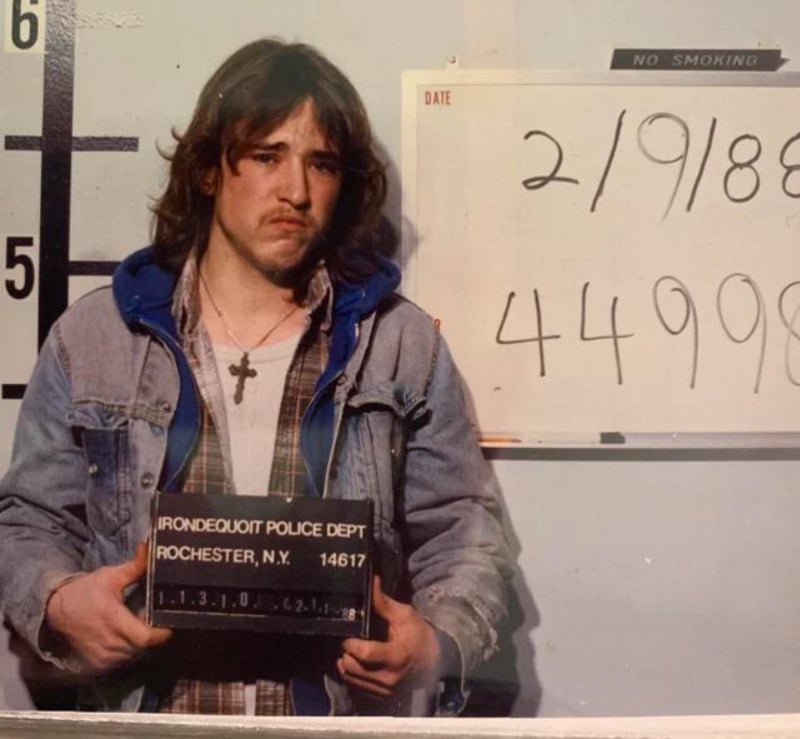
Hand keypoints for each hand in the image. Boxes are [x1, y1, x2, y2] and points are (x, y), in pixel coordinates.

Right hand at [45, 542, 171, 672]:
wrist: (55, 611)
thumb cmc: (85, 591)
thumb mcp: (111, 577)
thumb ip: (135, 566)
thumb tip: (149, 548)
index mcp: (114, 621)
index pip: (146, 638)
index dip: (161, 633)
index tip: (168, 623)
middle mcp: (109, 643)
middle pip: (143, 647)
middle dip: (151, 634)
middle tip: (152, 619)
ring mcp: (103, 656)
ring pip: (133, 655)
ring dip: (139, 642)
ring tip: (138, 625)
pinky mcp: (98, 663)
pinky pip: (121, 661)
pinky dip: (127, 650)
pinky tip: (125, 635)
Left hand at [337, 576, 440, 696]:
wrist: (434, 662)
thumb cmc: (419, 635)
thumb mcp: (404, 615)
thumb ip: (383, 602)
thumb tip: (371, 582)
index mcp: (396, 656)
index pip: (364, 654)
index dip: (351, 643)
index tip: (348, 634)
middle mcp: (388, 678)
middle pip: (352, 668)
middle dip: (346, 652)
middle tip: (349, 640)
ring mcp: (384, 690)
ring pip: (350, 678)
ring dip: (347, 663)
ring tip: (352, 650)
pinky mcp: (380, 696)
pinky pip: (356, 686)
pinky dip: (352, 674)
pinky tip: (357, 662)